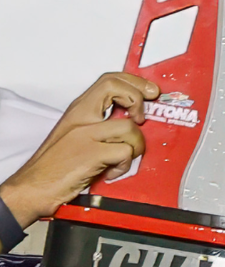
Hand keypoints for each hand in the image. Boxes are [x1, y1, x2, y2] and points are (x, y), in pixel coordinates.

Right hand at [0, 72, 157, 227]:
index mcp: (79, 111)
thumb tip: (134, 120)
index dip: (134, 82)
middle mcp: (81, 117)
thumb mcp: (78, 136)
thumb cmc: (57, 165)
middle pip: (116, 86)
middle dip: (139, 98)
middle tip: (142, 118)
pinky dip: (125, 165)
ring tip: (121, 159)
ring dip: (135, 146)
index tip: (149, 93)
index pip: (109, 80)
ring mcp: (86, 134)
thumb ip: (102, 124)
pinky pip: (126, 152)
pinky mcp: (91, 153)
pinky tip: (111, 171)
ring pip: (129, 126)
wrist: (34, 186)